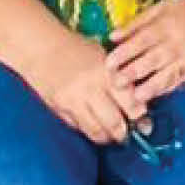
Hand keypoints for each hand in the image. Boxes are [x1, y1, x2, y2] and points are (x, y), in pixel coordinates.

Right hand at [29, 29, 146, 144]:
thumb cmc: (77, 49)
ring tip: (112, 134)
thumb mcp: (104, 57)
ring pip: (96, 131)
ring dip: (107, 138)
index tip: (144, 121)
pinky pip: (79, 128)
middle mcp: (90, 89)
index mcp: (106, 73)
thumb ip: (120, 80)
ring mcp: (73, 101)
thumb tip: (138, 107)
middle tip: (128, 133)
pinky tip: (94, 126)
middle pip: (114, 123)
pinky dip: (89, 131)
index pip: (131, 103)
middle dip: (125, 133)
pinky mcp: (59, 110)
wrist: (41, 47)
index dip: (140, 117)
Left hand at [106, 0, 184, 102]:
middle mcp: (175, 44)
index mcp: (164, 27)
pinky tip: (154, 94)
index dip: (124, 54)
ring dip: (150, 88)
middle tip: (116, 83)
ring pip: (166, 76)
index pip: (140, 42)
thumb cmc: (183, 11)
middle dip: (132, 74)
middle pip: (151, 61)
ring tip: (136, 97)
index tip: (109, 63)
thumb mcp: (158, 9)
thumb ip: (135, 24)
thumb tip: (113, 36)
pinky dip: (165, 89)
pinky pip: (178, 81)